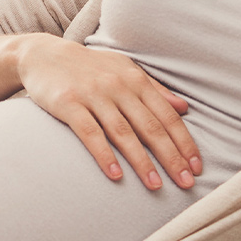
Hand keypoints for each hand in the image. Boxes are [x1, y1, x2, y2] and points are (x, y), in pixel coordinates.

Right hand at [15, 34, 202, 190]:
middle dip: (171, 157)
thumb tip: (185, 107)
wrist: (43, 54)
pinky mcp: (69, 104)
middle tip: (186, 183)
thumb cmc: (90, 67)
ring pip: (123, 133)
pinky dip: (104, 155)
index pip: (167, 116)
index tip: (196, 167)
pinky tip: (115, 175)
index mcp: (136, 80)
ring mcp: (94, 95)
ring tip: (155, 186)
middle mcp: (119, 87)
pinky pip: (90, 133)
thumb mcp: (125, 70)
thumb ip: (155, 89)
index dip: (184, 142)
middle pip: (150, 127)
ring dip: (142, 161)